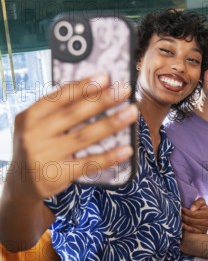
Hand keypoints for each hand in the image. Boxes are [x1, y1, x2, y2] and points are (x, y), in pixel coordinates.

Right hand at [7, 74, 137, 203]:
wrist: (22, 183)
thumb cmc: (36, 146)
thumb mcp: (36, 125)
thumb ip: (57, 110)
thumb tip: (94, 89)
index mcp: (30, 116)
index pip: (59, 97)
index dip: (83, 86)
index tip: (106, 77)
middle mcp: (35, 134)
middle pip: (74, 113)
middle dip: (102, 100)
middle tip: (125, 90)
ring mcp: (46, 155)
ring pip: (84, 136)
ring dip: (111, 123)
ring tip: (131, 112)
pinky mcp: (58, 175)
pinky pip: (89, 163)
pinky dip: (110, 156)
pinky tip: (127, 149)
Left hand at [181, 197, 207, 233]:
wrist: (204, 217)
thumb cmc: (201, 208)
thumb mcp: (201, 202)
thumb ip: (198, 202)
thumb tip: (192, 209)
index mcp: (206, 213)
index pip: (193, 214)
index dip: (185, 211)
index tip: (181, 208)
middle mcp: (206, 221)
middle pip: (190, 220)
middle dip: (183, 216)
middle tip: (177, 212)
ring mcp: (203, 228)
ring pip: (189, 225)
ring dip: (182, 221)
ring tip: (178, 216)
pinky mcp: (200, 232)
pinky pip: (190, 230)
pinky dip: (184, 226)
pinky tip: (180, 223)